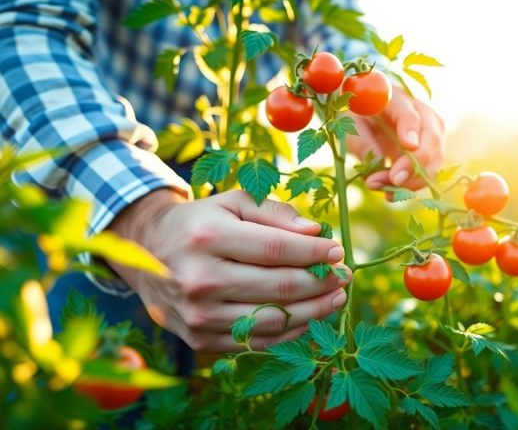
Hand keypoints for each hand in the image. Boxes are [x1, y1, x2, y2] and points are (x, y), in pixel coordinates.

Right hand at [107, 189, 349, 351]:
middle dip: (321, 282)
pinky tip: (310, 317)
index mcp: (207, 237)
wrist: (146, 253)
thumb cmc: (202, 223)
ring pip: (273, 320)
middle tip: (344, 276)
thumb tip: (316, 233)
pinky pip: (257, 341)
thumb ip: (275, 212)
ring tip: (336, 297)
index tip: (338, 251)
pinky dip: (290, 332)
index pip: (277, 249)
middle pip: (280, 287)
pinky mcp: (200, 340)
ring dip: (315, 311)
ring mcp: (198, 315)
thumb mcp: (233, 202)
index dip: (315, 252)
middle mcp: (199, 279)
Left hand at [346, 87, 444, 192]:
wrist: (366, 115)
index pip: (409, 113)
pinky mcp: (430, 152)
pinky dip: (412, 186)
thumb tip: (375, 171)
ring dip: (412, 180)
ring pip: (435, 159)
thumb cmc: (355, 116)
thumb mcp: (348, 125)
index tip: (408, 146)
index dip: (410, 129)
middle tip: (394, 180)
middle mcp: (421, 114)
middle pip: (432, 137)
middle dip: (415, 163)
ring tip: (384, 191)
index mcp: (396, 99)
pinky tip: (390, 194)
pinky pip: (428, 172)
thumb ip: (361, 143)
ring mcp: (430, 134)